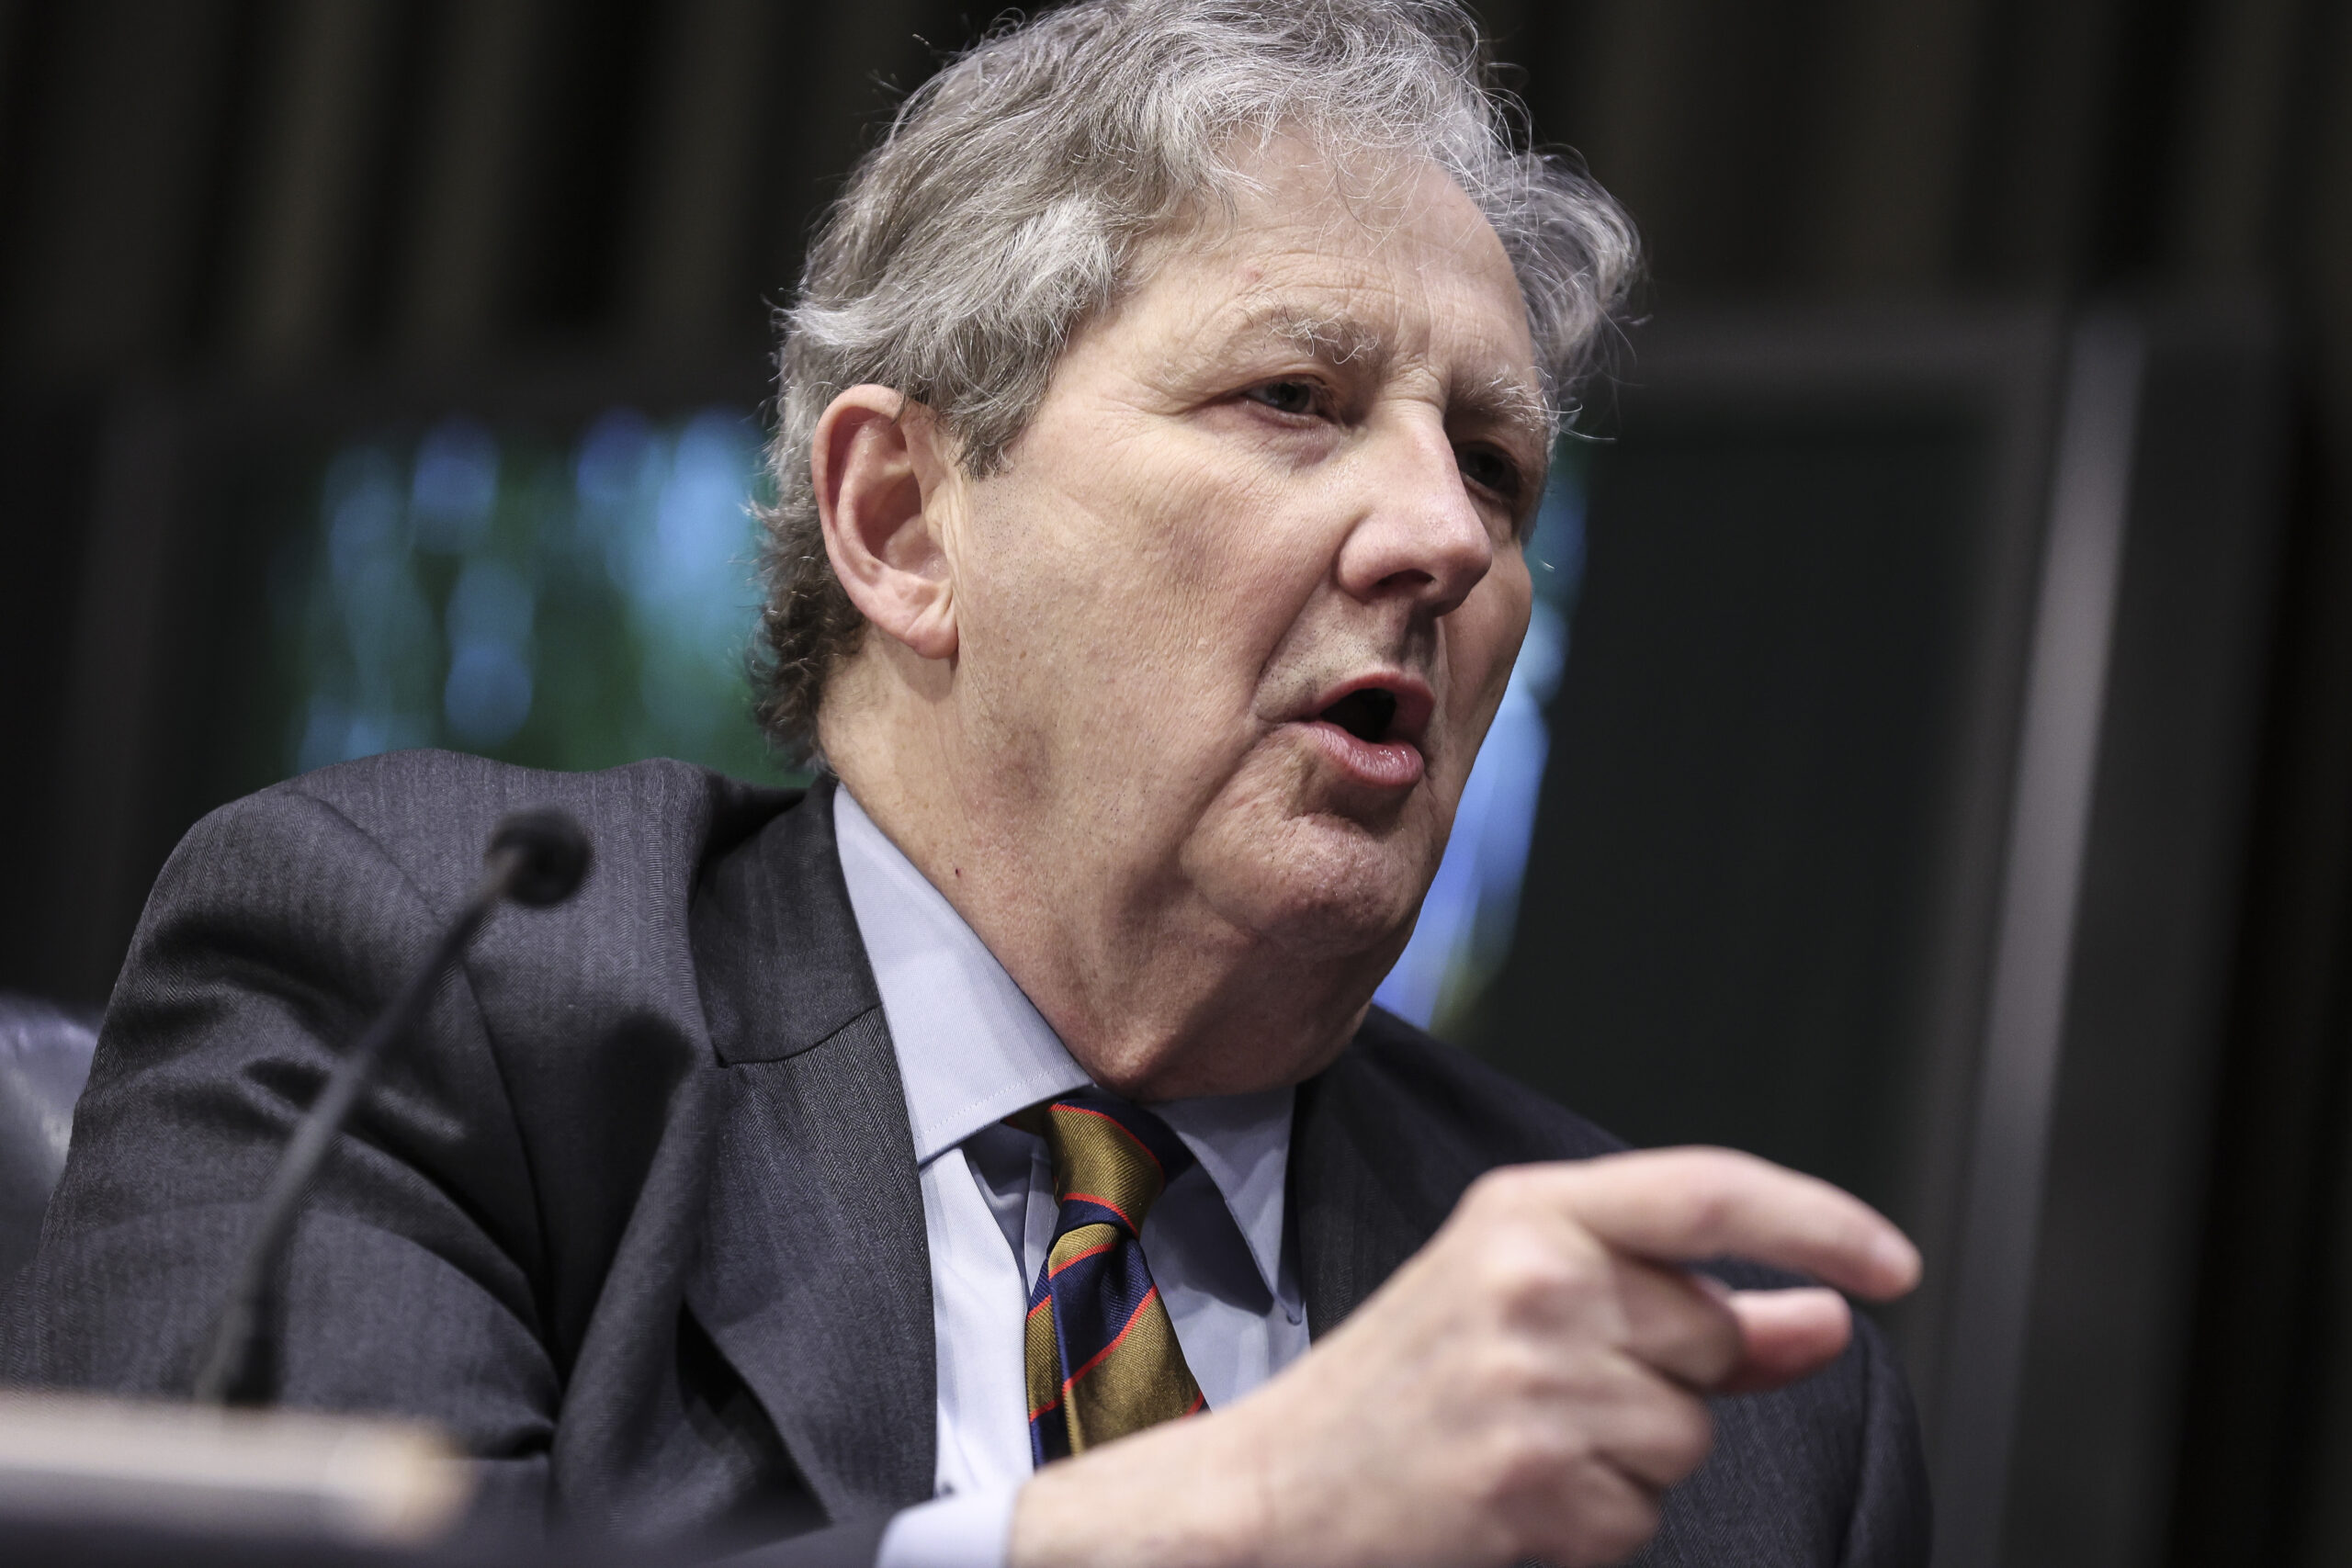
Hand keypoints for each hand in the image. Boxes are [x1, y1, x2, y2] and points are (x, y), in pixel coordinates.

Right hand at [1008, 1147, 1919, 1567]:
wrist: (1282, 1487)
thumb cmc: (1409, 1383)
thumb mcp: (1534, 1299)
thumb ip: (1689, 1302)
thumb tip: (1831, 1317)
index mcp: (1526, 1210)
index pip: (1709, 1191)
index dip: (1819, 1221)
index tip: (1895, 1264)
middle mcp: (1530, 1278)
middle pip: (1711, 1335)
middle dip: (1674, 1378)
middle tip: (1557, 1388)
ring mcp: (1528, 1381)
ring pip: (1687, 1435)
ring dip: (1633, 1459)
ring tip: (1525, 1443)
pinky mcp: (1528, 1482)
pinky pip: (1643, 1515)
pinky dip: (1598, 1524)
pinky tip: (1516, 1497)